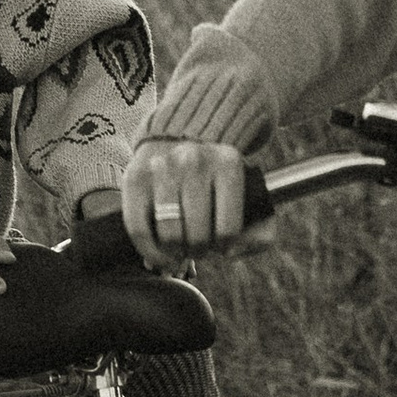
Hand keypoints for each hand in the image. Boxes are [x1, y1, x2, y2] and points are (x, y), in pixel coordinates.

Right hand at [119, 140, 250, 267]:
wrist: (179, 140)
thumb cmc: (216, 181)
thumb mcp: (250, 196)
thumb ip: (260, 232)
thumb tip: (231, 253)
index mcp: (228, 163)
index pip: (228, 229)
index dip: (225, 246)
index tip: (221, 244)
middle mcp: (194, 160)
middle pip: (197, 235)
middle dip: (199, 250)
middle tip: (198, 245)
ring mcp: (162, 167)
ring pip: (169, 235)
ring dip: (175, 252)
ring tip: (181, 246)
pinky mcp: (135, 177)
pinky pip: (138, 228)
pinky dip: (149, 251)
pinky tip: (159, 256)